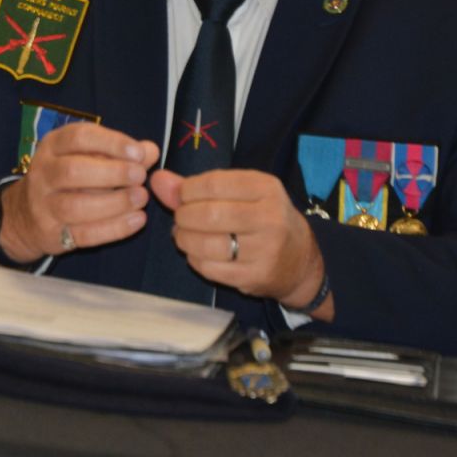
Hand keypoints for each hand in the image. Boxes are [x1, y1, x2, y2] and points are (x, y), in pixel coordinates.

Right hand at [0, 122, 159, 263]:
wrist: (26, 215)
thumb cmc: (68, 178)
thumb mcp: (87, 156)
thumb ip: (119, 153)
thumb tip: (150, 151)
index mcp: (53, 146)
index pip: (79, 137)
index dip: (111, 143)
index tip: (138, 153)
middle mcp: (43, 172)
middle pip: (73, 170)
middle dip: (112, 173)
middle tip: (140, 176)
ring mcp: (44, 205)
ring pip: (76, 206)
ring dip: (114, 203)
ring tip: (141, 198)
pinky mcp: (52, 234)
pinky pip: (83, 234)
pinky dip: (113, 229)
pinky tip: (137, 220)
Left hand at [150, 167, 332, 317]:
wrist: (299, 261)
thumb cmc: (262, 218)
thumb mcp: (239, 194)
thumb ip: (196, 186)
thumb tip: (157, 179)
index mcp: (266, 188)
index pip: (213, 183)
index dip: (187, 190)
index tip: (183, 197)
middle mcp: (270, 217)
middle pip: (208, 214)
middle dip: (183, 216)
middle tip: (181, 218)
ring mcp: (265, 250)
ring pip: (207, 244)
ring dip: (184, 239)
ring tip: (183, 235)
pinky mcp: (255, 276)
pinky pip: (210, 268)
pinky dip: (194, 259)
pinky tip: (197, 253)